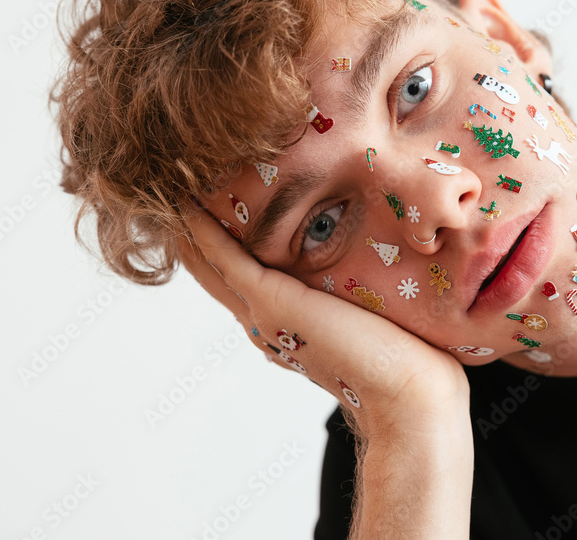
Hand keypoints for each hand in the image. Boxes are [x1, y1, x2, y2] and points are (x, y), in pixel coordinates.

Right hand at [176, 211, 469, 430]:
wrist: (408, 388)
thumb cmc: (405, 353)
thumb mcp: (367, 309)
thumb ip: (351, 291)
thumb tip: (367, 269)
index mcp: (284, 322)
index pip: (238, 277)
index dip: (218, 244)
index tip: (207, 206)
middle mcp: (265, 319)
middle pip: (213, 268)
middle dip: (193, 231)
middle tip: (170, 189)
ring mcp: (263, 310)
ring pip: (210, 261)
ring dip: (188, 226)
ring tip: (168, 187)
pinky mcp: (271, 299)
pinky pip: (224, 257)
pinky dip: (201, 232)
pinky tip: (185, 205)